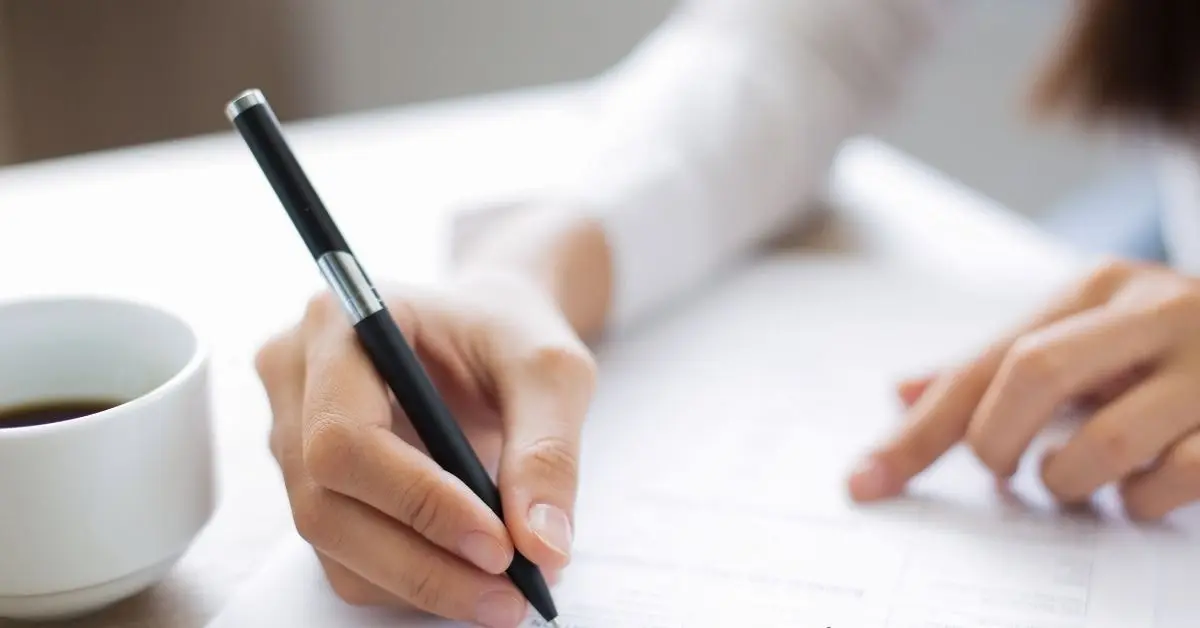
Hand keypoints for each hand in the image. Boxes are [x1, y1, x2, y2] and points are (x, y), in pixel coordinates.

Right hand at [255, 273, 595, 626]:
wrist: (489, 333)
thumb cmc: (510, 334)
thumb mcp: (551, 370)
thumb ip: (548, 451)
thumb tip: (541, 547)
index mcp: (338, 322)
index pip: (345, 435)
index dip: (416, 501)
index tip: (497, 544)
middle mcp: (294, 378)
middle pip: (325, 502)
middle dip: (422, 563)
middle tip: (510, 593)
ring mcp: (290, 434)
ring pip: (331, 543)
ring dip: (419, 584)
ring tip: (503, 594)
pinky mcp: (310, 483)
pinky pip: (344, 558)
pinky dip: (409, 583)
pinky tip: (469, 580)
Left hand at [849, 260, 1199, 520]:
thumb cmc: (1164, 353)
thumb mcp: (1083, 343)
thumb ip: (994, 370)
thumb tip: (897, 395)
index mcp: (1099, 288)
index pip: (985, 363)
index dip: (920, 431)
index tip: (865, 483)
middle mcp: (1156, 309)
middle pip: (1033, 374)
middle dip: (998, 441)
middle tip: (1005, 470)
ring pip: (1105, 442)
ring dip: (1069, 482)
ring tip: (1073, 481)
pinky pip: (1177, 480)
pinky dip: (1140, 503)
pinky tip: (1139, 493)